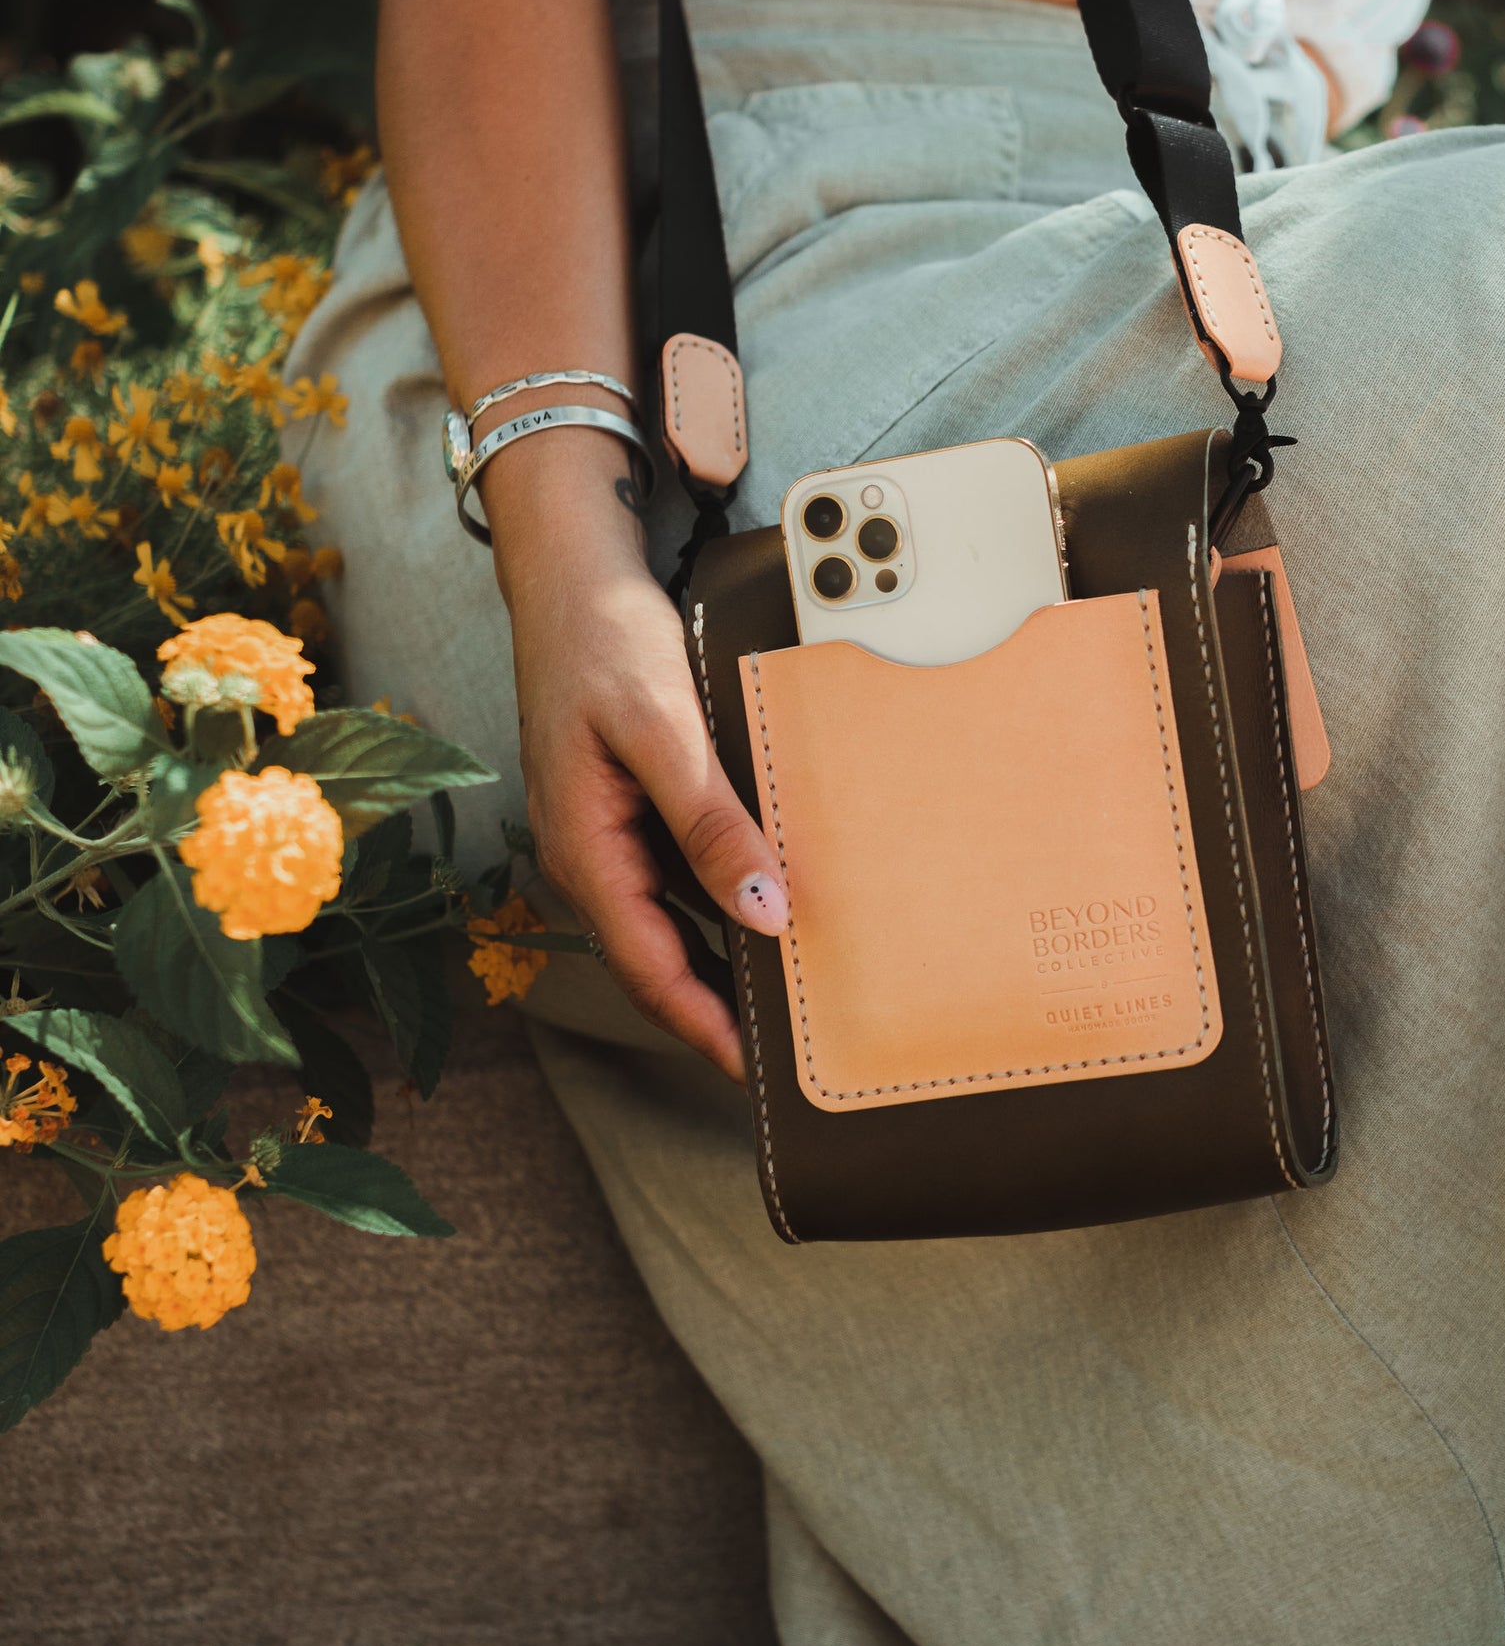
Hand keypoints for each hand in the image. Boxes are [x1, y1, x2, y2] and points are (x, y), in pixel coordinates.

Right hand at [486, 428, 784, 1078]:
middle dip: (720, 1009)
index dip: (703, 1027)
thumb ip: (711, 826)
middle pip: (660, 959)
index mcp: (585, 851)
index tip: (757, 1071)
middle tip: (793, 1049)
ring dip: (725, 960)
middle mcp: (590, 856)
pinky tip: (770, 907)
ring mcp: (606, 835)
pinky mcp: (628, 810)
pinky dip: (722, 904)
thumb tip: (763, 912)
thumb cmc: (604, 642)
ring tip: (794, 993)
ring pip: (672, 922)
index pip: (648, 969)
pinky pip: (677, 878)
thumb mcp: (666, 731)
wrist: (570, 574)